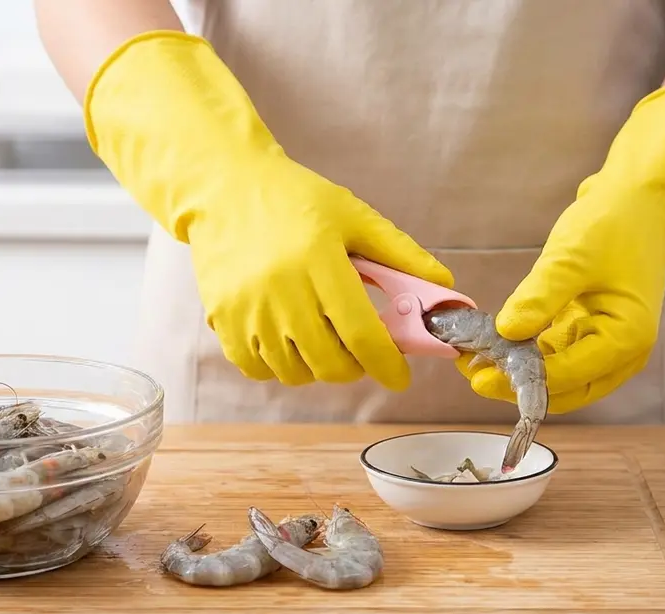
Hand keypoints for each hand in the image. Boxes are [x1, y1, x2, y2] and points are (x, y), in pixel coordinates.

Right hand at [83, 30, 451, 390]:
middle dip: (356, 368)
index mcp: (319, 260)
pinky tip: (290, 342)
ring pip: (294, 372)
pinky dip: (279, 367)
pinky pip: (257, 368)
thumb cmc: (295, 199)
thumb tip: (443, 286)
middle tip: (362, 351)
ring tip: (325, 340)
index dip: (387, 364)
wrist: (225, 186)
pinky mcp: (221, 319)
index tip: (400, 376)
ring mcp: (247, 308)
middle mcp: (280, 289)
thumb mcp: (354, 215)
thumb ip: (400, 253)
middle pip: (329, 362)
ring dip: (318, 368)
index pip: (361, 333)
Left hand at [457, 190, 664, 412]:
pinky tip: (496, 347)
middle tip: (471, 373)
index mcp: (626, 337)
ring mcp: (608, 346)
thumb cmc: (612, 226)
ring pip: (559, 378)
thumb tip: (505, 332)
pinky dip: (529, 356)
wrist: (638, 204)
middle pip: (565, 390)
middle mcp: (623, 353)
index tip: (479, 377)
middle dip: (517, 387)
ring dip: (520, 374)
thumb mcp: (571, 258)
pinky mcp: (593, 335)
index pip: (568, 377)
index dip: (521, 382)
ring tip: (476, 361)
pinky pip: (558, 357)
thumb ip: (540, 297)